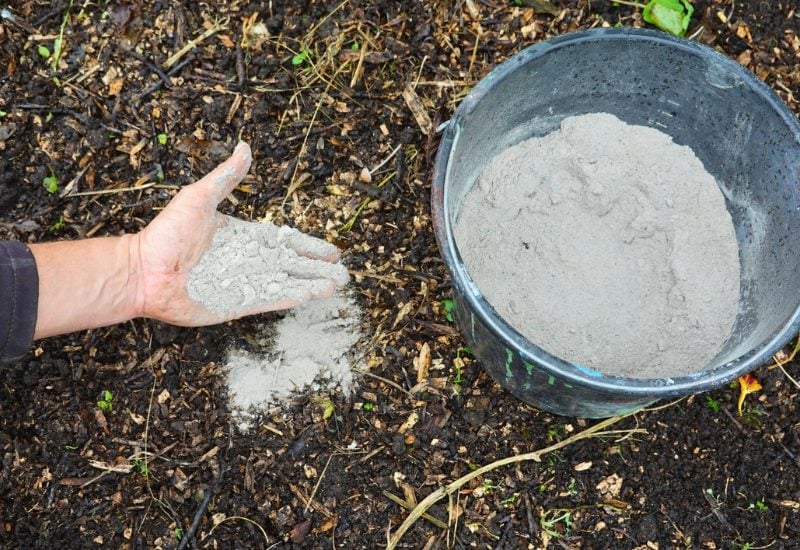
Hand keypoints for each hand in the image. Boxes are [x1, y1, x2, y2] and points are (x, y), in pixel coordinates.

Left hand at [132, 142, 348, 325]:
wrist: (144, 271)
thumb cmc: (166, 234)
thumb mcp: (199, 197)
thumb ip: (227, 177)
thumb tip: (244, 146)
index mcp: (244, 238)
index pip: (285, 242)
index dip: (308, 246)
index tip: (331, 250)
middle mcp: (248, 262)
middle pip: (292, 265)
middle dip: (318, 268)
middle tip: (344, 272)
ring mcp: (244, 284)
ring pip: (287, 283)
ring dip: (312, 284)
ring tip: (336, 285)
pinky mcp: (237, 304)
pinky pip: (271, 300)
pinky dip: (292, 297)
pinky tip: (311, 295)